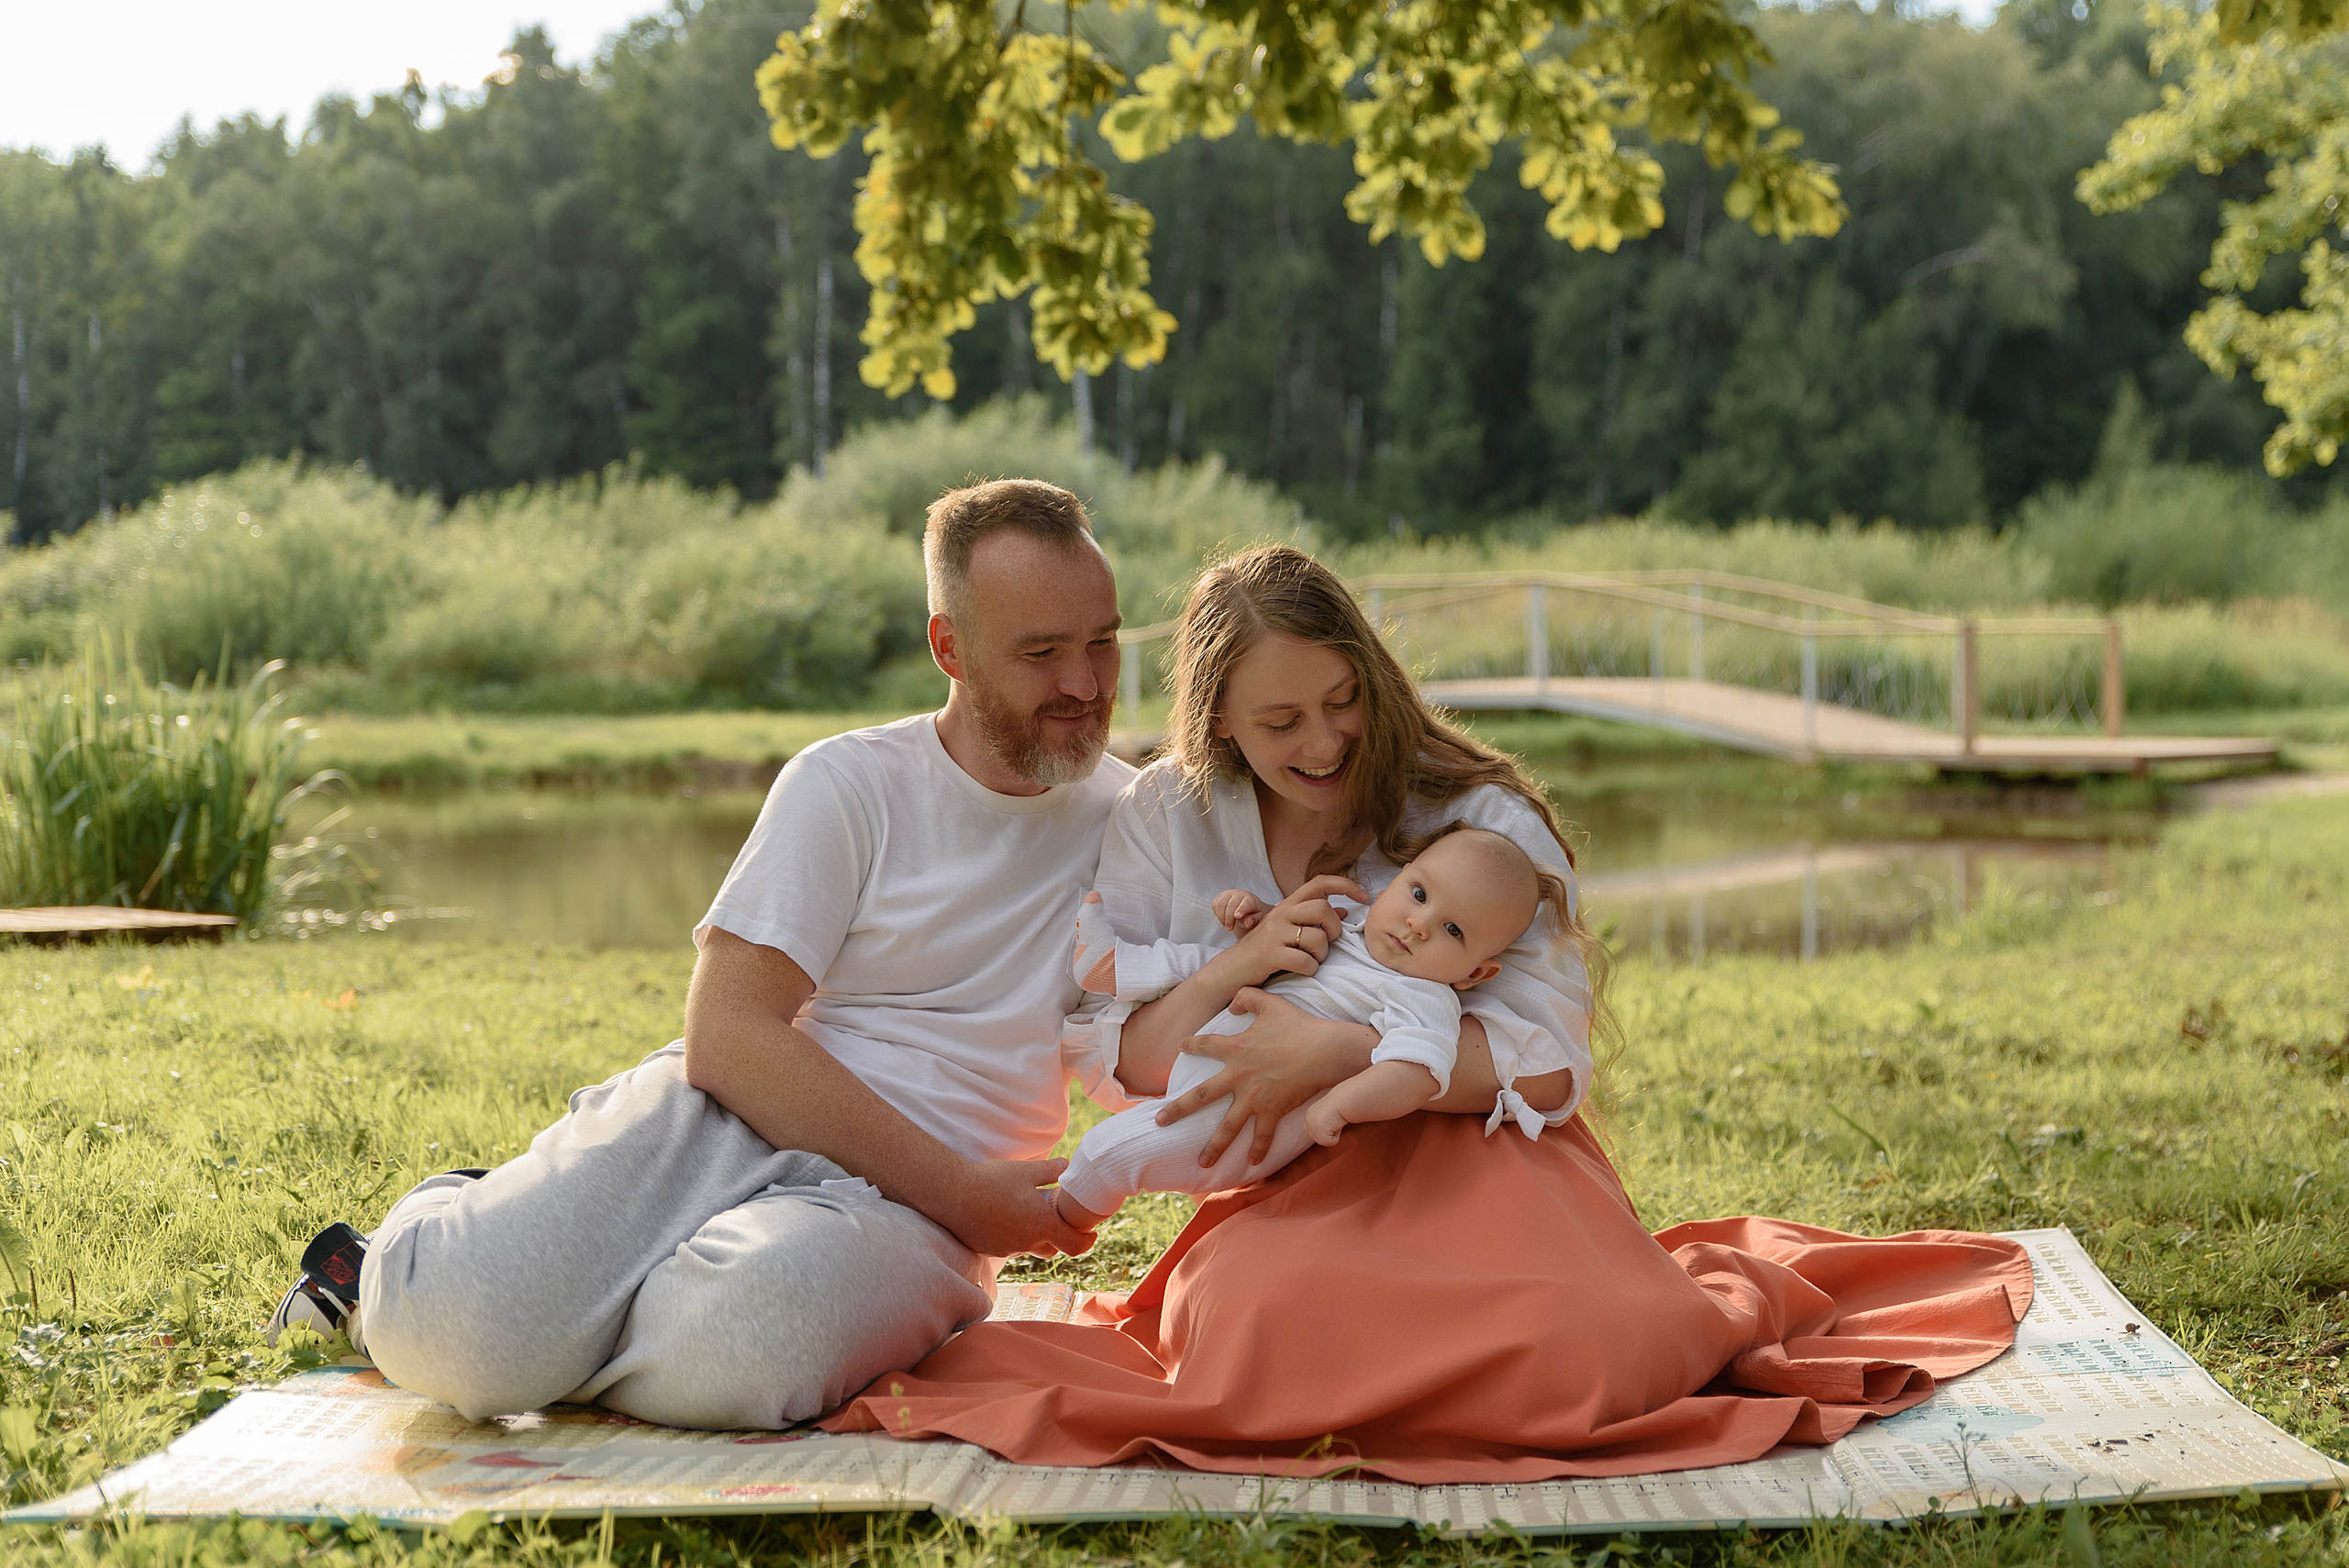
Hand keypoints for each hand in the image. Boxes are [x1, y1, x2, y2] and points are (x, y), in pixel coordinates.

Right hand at [939, 1158, 1096, 1258]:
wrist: (952, 1193)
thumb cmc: (992, 1181)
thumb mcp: (1026, 1170)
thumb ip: (1050, 1170)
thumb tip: (1067, 1166)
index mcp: (1042, 1226)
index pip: (1075, 1245)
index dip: (1087, 1241)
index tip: (1091, 1233)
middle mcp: (1026, 1243)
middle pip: (1052, 1247)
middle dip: (1058, 1236)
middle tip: (1056, 1217)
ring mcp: (1006, 1249)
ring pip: (1029, 1246)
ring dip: (1033, 1234)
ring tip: (1025, 1211)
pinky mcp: (989, 1250)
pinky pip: (1009, 1246)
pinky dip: (1013, 1235)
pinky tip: (1003, 1216)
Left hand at [1154, 988, 1370, 1166]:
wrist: (1325, 1050)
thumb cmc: (1300, 1025)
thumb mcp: (1270, 1002)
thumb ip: (1246, 998)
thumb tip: (1232, 1006)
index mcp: (1235, 1048)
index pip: (1205, 1045)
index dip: (1192, 1044)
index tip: (1180, 1047)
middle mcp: (1238, 1075)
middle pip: (1201, 1096)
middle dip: (1178, 1110)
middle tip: (1160, 1121)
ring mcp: (1254, 1096)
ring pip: (1228, 1126)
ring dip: (1214, 1146)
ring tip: (1201, 1163)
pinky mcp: (1273, 1110)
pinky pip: (1263, 1135)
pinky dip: (1259, 1150)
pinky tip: (1251, 1163)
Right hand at [1210, 874, 1365, 989]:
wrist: (1230, 971)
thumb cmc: (1264, 952)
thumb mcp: (1287, 931)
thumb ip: (1313, 921)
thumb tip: (1344, 911)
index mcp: (1287, 906)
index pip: (1319, 883)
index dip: (1345, 885)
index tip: (1364, 896)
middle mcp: (1280, 914)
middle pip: (1322, 908)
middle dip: (1333, 929)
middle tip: (1327, 942)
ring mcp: (1274, 933)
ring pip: (1317, 938)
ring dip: (1321, 955)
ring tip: (1311, 961)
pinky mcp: (1270, 954)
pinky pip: (1306, 961)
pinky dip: (1310, 970)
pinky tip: (1301, 971)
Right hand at [1212, 889, 1267, 934]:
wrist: (1248, 909)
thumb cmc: (1254, 914)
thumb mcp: (1259, 918)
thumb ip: (1255, 920)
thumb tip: (1248, 922)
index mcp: (1251, 899)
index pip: (1246, 903)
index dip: (1241, 909)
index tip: (1237, 916)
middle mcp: (1239, 894)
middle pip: (1231, 904)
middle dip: (1229, 918)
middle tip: (1230, 929)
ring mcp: (1229, 894)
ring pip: (1220, 904)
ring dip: (1221, 917)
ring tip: (1226, 926)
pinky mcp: (1221, 897)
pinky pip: (1215, 904)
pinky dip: (1217, 914)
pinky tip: (1223, 919)